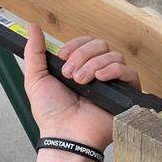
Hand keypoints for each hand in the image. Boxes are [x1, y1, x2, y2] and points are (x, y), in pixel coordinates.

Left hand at [22, 26, 140, 153]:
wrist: (64, 134)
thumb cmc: (51, 113)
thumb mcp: (36, 79)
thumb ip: (34, 52)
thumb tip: (33, 27)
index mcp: (80, 67)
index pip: (86, 42)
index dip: (76, 45)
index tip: (62, 58)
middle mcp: (97, 73)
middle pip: (101, 45)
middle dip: (82, 55)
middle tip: (70, 75)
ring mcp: (112, 83)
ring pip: (114, 56)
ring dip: (94, 64)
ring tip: (81, 82)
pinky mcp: (125, 94)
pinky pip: (129, 72)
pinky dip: (113, 70)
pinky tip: (99, 78)